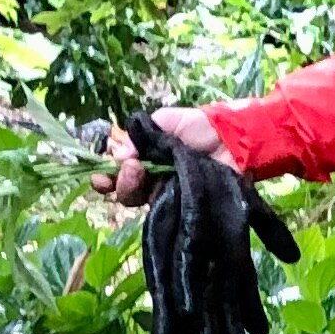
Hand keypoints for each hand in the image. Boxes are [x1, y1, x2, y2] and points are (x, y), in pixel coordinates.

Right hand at [100, 102, 224, 204]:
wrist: (235, 141)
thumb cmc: (201, 128)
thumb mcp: (166, 121)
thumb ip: (141, 134)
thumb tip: (119, 154)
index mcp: (147, 160)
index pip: (119, 173)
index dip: (106, 177)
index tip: (100, 177)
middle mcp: (154, 180)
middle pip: (126, 192)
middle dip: (120, 181)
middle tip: (133, 167)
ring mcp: (169, 195)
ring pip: (139, 203)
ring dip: (131, 188)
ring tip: (142, 172)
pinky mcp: (184, 207)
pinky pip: (162, 212)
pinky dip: (155, 202)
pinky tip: (158, 189)